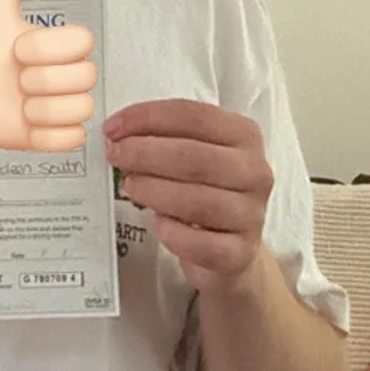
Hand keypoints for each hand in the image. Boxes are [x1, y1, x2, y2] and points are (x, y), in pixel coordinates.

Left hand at [0, 0, 97, 150]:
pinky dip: (46, 135)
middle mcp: (70, 74)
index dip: (46, 48)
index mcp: (61, 45)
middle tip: (16, 79)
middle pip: (85, 78)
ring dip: (42, 110)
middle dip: (41, 79)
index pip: (82, 41)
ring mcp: (66, 106)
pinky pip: (73, 139)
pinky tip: (26, 125)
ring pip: (81, 110)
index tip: (17, 50)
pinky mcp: (59, 136)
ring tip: (19, 104)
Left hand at [104, 99, 272, 293]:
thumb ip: (164, 138)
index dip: (149, 118)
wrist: (230, 249)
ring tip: (130, 186)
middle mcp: (255, 172)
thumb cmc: (205, 190)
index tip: (113, 127)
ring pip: (198, 201)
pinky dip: (172, 232)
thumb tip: (119, 134)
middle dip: (146, 153)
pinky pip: (200, 244)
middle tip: (115, 155)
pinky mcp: (240, 254)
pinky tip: (158, 223)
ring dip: (154, 191)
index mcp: (244, 135)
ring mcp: (252, 215)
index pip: (194, 116)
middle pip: (195, 157)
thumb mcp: (192, 154)